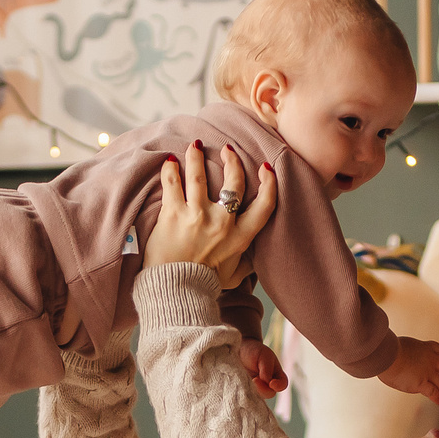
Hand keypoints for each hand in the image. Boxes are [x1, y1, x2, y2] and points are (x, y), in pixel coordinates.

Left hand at [147, 140, 276, 284]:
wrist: (174, 291)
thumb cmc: (203, 286)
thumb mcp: (232, 277)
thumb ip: (245, 265)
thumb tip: (255, 261)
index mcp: (240, 238)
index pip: (264, 205)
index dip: (268, 184)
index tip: (265, 168)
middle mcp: (222, 223)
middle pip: (233, 182)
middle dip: (232, 161)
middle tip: (227, 150)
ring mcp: (198, 216)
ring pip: (200, 175)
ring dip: (197, 156)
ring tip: (195, 146)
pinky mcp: (174, 214)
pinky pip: (173, 183)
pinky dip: (171, 170)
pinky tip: (170, 162)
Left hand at [239, 338, 287, 398]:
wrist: (239, 350)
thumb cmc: (254, 351)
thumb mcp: (264, 357)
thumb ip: (266, 371)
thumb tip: (266, 383)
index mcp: (277, 376)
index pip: (282, 385)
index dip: (278, 386)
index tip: (271, 383)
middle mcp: (268, 385)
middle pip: (269, 393)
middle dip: (262, 388)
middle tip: (254, 380)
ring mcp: (257, 389)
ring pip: (258, 397)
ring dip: (252, 390)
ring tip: (245, 379)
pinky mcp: (247, 391)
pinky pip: (247, 396)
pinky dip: (244, 391)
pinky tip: (240, 384)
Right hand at [377, 336, 438, 405]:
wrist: (386, 354)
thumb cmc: (386, 348)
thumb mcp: (400, 344)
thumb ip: (403, 351)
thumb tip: (394, 354)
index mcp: (424, 347)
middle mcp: (429, 359)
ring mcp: (427, 372)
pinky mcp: (421, 383)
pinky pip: (433, 392)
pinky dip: (436, 397)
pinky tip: (438, 401)